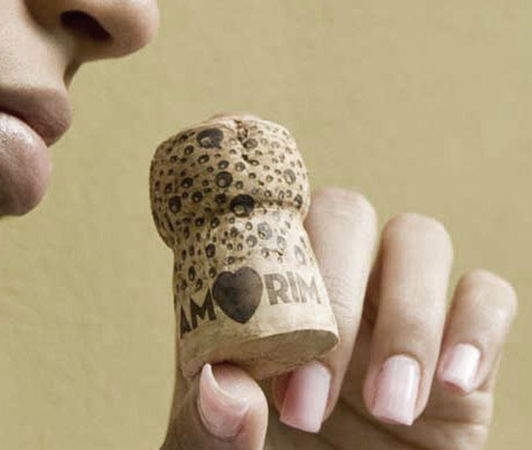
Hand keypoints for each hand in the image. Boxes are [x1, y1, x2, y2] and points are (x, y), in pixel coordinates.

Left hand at [160, 188, 517, 449]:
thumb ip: (206, 427)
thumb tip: (223, 384)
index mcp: (261, 297)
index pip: (263, 217)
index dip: (259, 224)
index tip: (253, 265)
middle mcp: (328, 288)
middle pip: (343, 215)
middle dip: (333, 296)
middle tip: (307, 404)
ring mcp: (394, 310)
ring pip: (417, 239)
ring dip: (406, 318)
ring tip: (389, 407)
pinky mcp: (458, 346)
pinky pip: (486, 294)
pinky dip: (475, 328)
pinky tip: (450, 386)